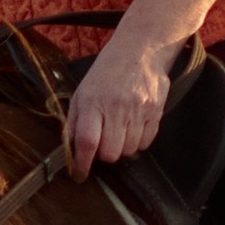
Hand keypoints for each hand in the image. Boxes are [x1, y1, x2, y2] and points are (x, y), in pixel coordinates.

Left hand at [65, 29, 181, 178]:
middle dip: (104, 154)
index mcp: (93, 102)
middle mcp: (116, 107)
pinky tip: (133, 127)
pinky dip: (138, 142)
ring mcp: (138, 110)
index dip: (82, 163)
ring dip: (122, 147)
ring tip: (119, 130)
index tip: (79, 175)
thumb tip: (68, 150)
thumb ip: (73, 121)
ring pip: (129, 151)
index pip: (87, 141)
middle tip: (103, 141)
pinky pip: (146, 143)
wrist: (140, 50)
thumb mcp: (82, 92)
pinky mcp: (156, 112)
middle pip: (110, 153)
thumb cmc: (106, 73)